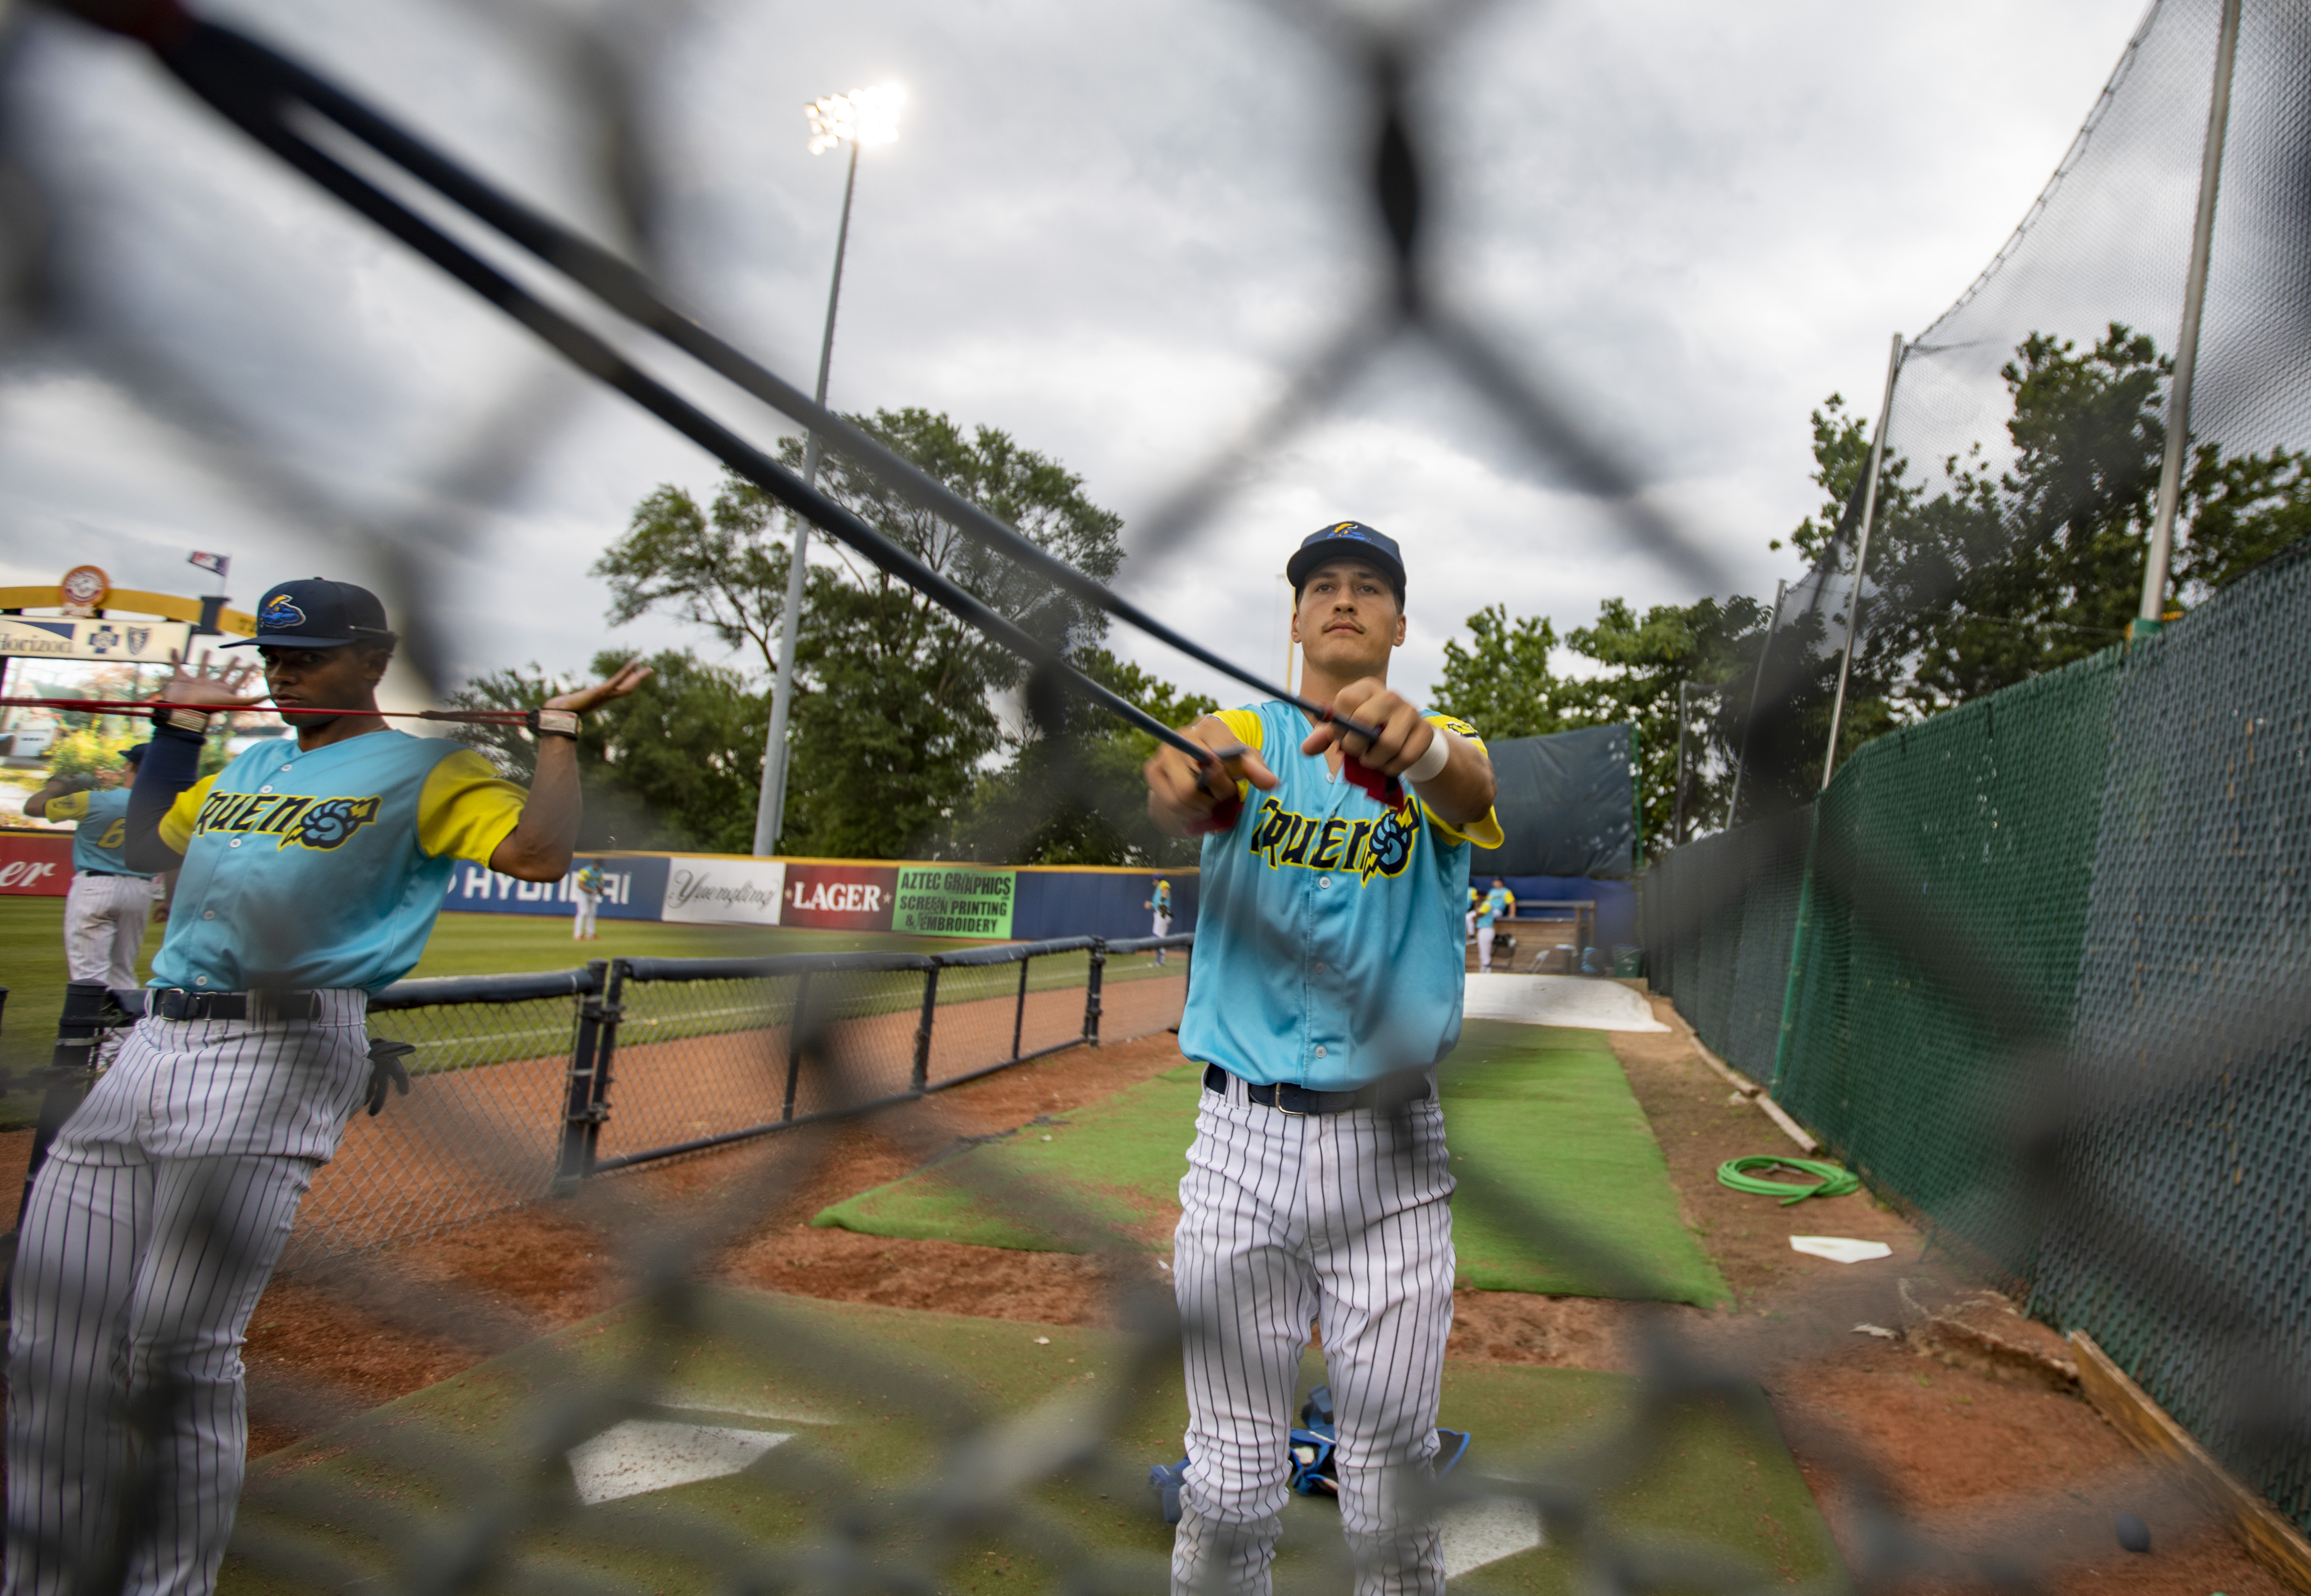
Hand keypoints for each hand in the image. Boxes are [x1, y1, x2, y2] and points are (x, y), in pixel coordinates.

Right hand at [160, 649, 265, 710]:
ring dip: (204, 659)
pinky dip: (175, 658)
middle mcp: (211, 687)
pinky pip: (177, 666)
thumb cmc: (209, 706)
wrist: (184, 708)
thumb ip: (253, 700)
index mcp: (224, 691)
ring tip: (207, 649)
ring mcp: (196, 683)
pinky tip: (174, 649)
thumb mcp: (235, 702)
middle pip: (224, 673)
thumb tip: (272, 696)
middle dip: (231, 665)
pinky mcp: (181, 680)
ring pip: (202, 668)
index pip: (240, 680)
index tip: (254, 663)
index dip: (247, 673)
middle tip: (236, 656)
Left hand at [545, 659, 652, 715]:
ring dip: (638, 677)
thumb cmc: (563, 708)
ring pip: (627, 686)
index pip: (619, 689)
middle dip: (638, 679)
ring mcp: (605, 694)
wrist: (560, 712)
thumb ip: (574, 699)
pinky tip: (634, 663)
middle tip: (649, 670)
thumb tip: (566, 700)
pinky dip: (627, 671)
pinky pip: (618, 680)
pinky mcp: (602, 691)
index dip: (628, 681)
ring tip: (648, 669)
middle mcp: (606, 697)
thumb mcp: (573, 700)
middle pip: (627, 688)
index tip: (635, 674)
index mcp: (601, 698)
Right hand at [1144, 718, 1277, 836]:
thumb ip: (1257, 770)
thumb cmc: (1224, 767)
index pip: (1225, 755)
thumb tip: (1271, 782)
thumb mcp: (1244, 764)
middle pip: (1206, 777)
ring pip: (1186, 794)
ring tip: (1209, 801)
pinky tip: (1194, 805)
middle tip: (1224, 795)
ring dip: (1204, 806)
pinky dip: (1188, 811)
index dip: (1231, 776)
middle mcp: (1184, 735)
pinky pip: (1172, 803)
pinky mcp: (1151, 770)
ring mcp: (1164, 752)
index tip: (1235, 782)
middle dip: (1220, 794)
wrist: (1190, 774)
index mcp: (1211, 727)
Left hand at [1300, 678, 1432, 775]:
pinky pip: (1406, 757)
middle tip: (1356, 753)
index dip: (1339, 724)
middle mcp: (1389, 695)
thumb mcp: (1345, 730)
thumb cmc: (1370, 731)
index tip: (1341, 736)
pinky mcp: (1425, 731)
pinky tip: (1388, 765)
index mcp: (1366, 688)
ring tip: (1371, 760)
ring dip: (1374, 761)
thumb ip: (1324, 737)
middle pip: (1364, 720)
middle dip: (1354, 746)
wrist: (1407, 737)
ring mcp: (1410, 711)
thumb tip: (1306, 748)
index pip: (1345, 699)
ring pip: (1387, 744)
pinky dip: (1392, 768)